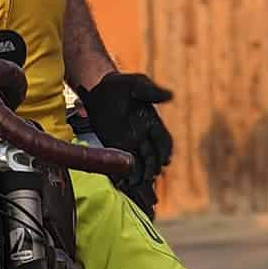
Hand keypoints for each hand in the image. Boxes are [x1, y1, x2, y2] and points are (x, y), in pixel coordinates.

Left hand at [77, 73, 173, 207]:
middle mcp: (143, 136)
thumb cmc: (119, 84)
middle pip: (153, 157)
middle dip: (153, 168)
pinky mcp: (113, 147)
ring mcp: (128, 144)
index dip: (165, 151)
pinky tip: (123, 184)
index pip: (163, 141)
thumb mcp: (136, 83)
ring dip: (140, 176)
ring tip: (136, 184)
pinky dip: (123, 175)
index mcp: (152, 123)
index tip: (165, 160)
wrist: (97, 88)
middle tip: (150, 176)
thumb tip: (170, 96)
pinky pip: (121, 164)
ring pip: (140, 164)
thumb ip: (151, 91)